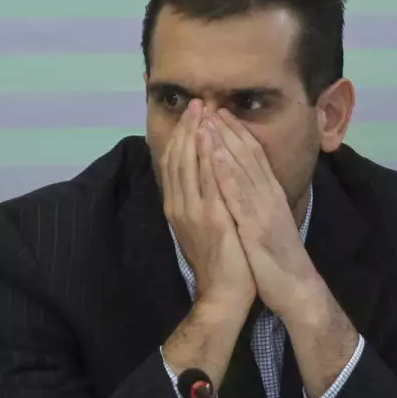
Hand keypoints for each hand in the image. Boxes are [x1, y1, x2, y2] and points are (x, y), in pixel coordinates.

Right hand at [160, 101, 255, 313]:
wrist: (222, 294)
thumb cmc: (217, 263)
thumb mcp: (200, 229)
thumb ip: (195, 205)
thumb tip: (196, 183)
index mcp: (177, 208)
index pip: (173, 164)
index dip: (181, 137)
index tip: (190, 115)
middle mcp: (180, 206)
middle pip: (178, 158)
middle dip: (187, 128)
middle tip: (196, 102)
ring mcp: (194, 211)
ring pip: (189, 164)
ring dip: (196, 135)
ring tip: (203, 110)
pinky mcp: (212, 218)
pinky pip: (208, 180)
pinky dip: (209, 156)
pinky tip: (214, 138)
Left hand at [207, 110, 319, 320]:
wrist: (295, 287)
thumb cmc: (278, 258)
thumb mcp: (267, 222)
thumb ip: (258, 202)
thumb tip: (243, 186)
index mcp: (271, 195)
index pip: (254, 156)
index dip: (237, 132)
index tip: (220, 112)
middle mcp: (269, 196)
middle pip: (248, 155)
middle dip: (228, 129)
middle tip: (210, 106)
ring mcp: (264, 210)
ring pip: (244, 170)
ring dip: (225, 144)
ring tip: (208, 121)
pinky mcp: (257, 228)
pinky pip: (239, 197)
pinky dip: (226, 175)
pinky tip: (214, 159)